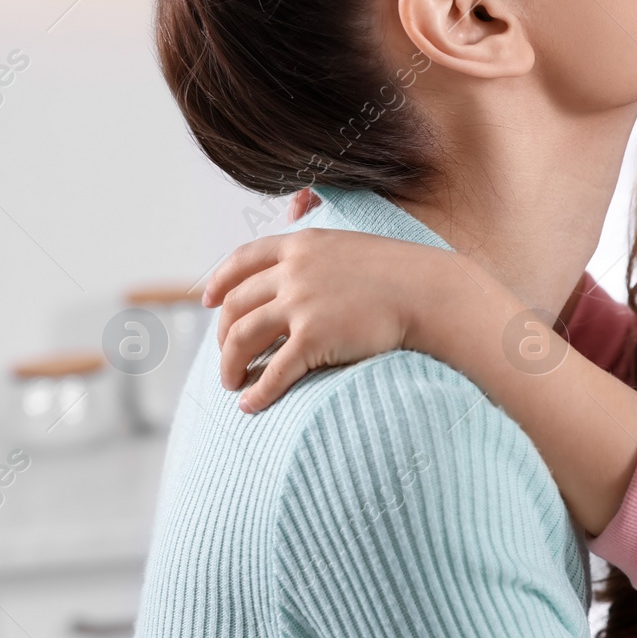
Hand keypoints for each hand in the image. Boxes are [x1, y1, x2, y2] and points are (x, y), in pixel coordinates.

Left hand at [203, 228, 468, 412]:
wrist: (431, 292)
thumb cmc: (400, 273)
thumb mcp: (351, 244)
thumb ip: (319, 249)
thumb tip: (298, 232)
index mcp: (301, 245)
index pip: (241, 261)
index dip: (218, 282)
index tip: (206, 301)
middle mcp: (293, 271)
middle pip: (235, 306)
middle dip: (222, 336)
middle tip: (227, 357)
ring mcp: (302, 304)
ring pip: (242, 339)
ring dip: (230, 366)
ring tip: (233, 384)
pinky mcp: (315, 338)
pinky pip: (274, 372)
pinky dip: (258, 392)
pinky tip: (252, 405)